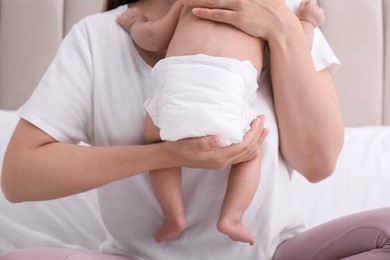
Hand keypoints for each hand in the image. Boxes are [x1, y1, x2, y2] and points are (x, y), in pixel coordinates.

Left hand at [117, 6, 145, 31]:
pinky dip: (119, 21)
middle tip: (129, 21)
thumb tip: (142, 16)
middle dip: (128, 16)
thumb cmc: (143, 26)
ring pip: (122, 14)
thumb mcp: (145, 19)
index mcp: (136, 10)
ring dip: (124, 18)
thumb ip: (142, 16)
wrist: (140, 30)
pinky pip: (118, 18)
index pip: (132, 9)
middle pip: (127, 11)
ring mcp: (126, 15)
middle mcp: (130, 11)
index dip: (132, 14)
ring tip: (126, 24)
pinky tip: (121, 24)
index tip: (133, 18)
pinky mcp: (122, 20)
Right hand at [166, 115, 268, 168]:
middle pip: (248, 150)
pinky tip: (251, 141)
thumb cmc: (178, 147)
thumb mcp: (189, 144)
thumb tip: (220, 139)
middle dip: (258, 135)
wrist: (169, 158)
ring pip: (246, 154)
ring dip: (256, 141)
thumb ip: (204, 143)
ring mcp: (221, 163)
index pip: (243, 145)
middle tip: (263, 119)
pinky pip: (239, 156)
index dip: (253, 132)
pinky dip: (249, 147)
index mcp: (218, 157)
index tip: (257, 119)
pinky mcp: (218, 161)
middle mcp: (222, 162)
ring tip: (263, 129)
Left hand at [180, 0, 298, 40]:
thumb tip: (247, 1)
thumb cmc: (275, 13)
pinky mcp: (238, 18)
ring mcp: (240, 5)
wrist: (282, 27)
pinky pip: (218, 14)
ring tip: (184, 1)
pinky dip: (205, 12)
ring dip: (196, 1)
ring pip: (213, 2)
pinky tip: (194, 11)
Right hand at [297, 0, 324, 27]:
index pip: (313, 0)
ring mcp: (320, 14)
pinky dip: (319, 18)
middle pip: (317, 6)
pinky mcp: (322, 19)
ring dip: (317, 13)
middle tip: (309, 13)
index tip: (309, 6)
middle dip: (314, 8)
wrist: (305, 28)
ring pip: (320, 11)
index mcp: (311, 5)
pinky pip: (322, 16)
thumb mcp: (299, 9)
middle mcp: (317, 9)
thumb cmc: (301, 19)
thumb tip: (308, 0)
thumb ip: (304, 2)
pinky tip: (314, 20)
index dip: (310, 3)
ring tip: (312, 17)